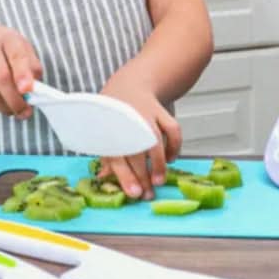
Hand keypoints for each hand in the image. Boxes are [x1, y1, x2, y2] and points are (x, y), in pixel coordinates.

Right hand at [0, 25, 41, 117]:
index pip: (16, 56)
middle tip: (26, 112)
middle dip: (15, 100)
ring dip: (5, 106)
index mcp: (7, 38)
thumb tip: (34, 91)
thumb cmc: (2, 49)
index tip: (28, 90)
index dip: (22, 74)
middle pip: (1, 78)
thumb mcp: (20, 49)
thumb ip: (32, 67)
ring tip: (14, 108)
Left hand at [97, 71, 181, 199]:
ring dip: (158, 164)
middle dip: (143, 177)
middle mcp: (126, 122)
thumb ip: (108, 156)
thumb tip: (103, 178)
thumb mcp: (105, 132)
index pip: (116, 157)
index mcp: (108, 130)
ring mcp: (145, 115)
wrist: (130, 84)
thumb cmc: (115, 115)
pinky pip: (172, 129)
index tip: (134, 193)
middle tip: (149, 195)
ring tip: (159, 181)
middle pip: (135, 153)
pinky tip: (171, 159)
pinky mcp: (160, 110)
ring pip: (154, 141)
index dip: (125, 177)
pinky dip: (174, 146)